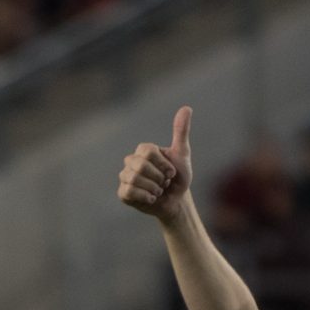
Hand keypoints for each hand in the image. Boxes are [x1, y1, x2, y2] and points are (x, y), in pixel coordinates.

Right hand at [117, 106, 193, 223]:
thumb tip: (187, 108)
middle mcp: (131, 161)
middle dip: (159, 177)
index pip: (147, 151)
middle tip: (165, 182)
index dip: (163, 164)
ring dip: (154, 188)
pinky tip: (152, 198)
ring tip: (158, 191)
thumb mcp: (182, 154)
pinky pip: (129, 192)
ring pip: (134, 179)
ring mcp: (125, 177)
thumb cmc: (178, 178)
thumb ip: (181, 132)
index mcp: (143, 150)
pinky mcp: (123, 193)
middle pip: (140, 165)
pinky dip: (145, 197)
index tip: (171, 172)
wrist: (176, 201)